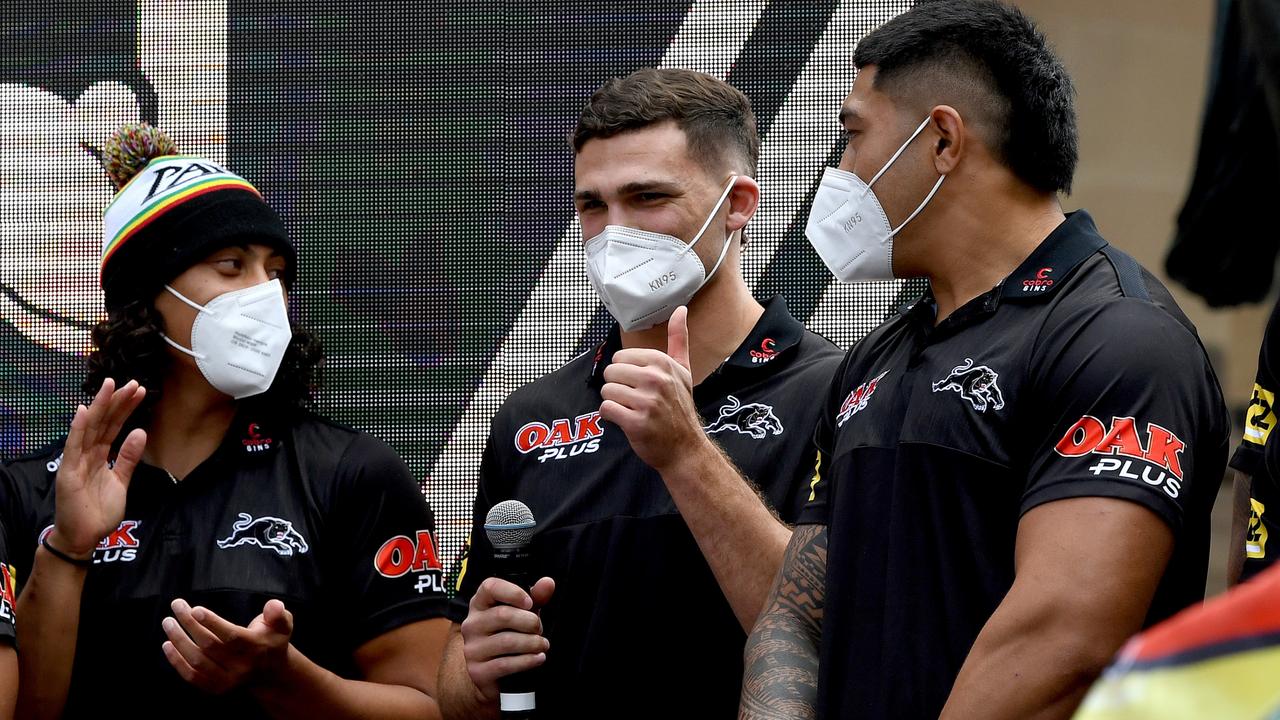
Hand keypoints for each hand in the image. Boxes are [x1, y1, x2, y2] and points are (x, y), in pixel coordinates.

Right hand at [51, 378, 146, 556]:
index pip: (113, 426)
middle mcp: (86, 454)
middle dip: (117, 402)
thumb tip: (140, 432)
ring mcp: (76, 462)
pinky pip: (74, 447)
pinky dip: (79, 429)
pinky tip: (85, 411)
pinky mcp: (68, 473)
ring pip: (90, 429)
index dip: (125, 408)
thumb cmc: (99, 511)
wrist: (84, 538)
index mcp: (98, 455)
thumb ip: (128, 457)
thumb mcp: (121, 480)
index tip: (139, 391)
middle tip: (132, 383)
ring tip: (111, 386)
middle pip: (103, 422)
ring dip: (100, 407)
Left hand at [161, 598, 293, 693]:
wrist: (271, 675)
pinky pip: (192, 676)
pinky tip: (167, 645)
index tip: (194, 609)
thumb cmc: (272, 641)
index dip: (211, 623)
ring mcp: (227, 680)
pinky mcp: (216, 688)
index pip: (231, 636)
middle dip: (189, 625)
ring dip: (179, 641)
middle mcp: (241, 666)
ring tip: (168, 622)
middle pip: (209, 645)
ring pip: (197, 661)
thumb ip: (278, 613)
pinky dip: (177, 661)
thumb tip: (274, 605)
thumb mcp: (283, 624)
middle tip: (177, 605)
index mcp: (256, 648)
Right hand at [459, 576, 553, 701]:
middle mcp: (472, 624)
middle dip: (530, 622)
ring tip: (543, 645)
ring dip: (532, 643)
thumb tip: (548, 582)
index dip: (513, 592)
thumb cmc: (508, 635)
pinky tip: (539, 658)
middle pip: (502, 615)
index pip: (489, 587)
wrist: (493, 674)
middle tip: (539, 629)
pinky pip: (506, 664)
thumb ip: (535, 598)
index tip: (530, 603)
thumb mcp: (521, 614)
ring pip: (507, 641)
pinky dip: (528, 661)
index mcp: (480, 604)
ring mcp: (472, 648)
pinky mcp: (478, 671)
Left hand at [599, 306, 706, 472]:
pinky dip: (611, 417)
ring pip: (606, 391)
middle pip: (610, 373)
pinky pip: (606, 409)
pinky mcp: (636, 422)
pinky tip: (626, 420)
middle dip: (618, 387)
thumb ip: (679, 339)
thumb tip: (681, 308)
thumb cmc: (680, 407)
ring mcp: (646, 401)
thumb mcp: (683, 370)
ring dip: (615, 403)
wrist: (685, 448)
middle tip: (635, 400)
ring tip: (632, 410)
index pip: (620, 358)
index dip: (626, 373)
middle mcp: (656, 379)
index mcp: (662, 363)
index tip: (641, 385)